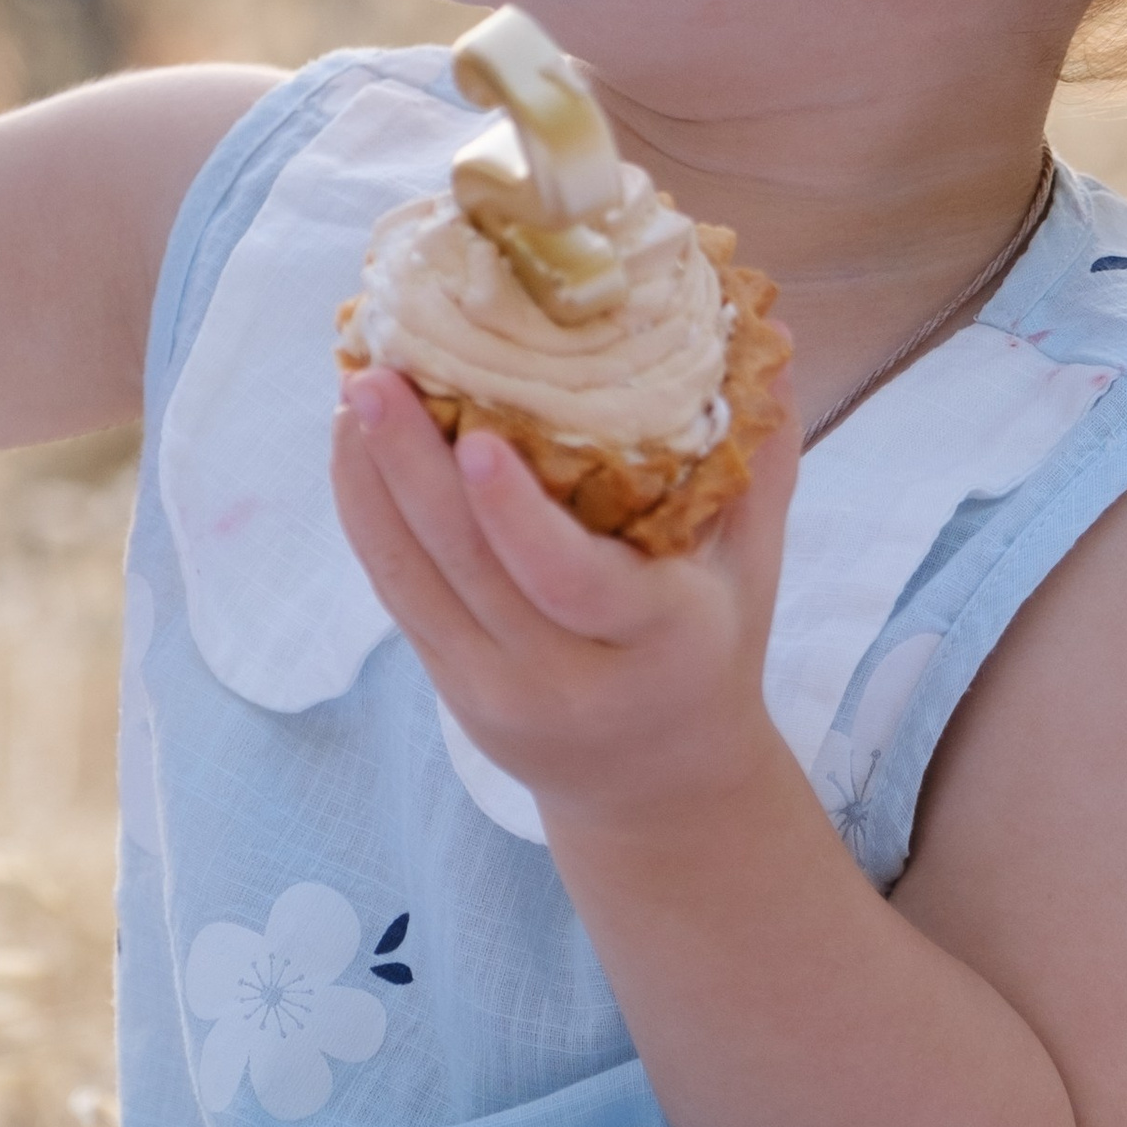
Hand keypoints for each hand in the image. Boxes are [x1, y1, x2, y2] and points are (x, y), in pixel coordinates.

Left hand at [330, 359, 798, 830]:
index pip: (573, 583)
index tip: (477, 439)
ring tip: (352, 396)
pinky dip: (368, 519)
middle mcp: (568, 677)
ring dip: (371, 483)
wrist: (658, 789)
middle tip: (377, 374)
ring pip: (413, 581)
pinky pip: (396, 597)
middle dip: (413, 468)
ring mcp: (496, 691)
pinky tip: (353, 451)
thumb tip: (774, 337)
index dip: (517, 517)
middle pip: (471, 568)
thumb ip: (759, 458)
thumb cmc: (711, 651)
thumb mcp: (754, 568)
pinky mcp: (450, 690)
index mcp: (660, 640)